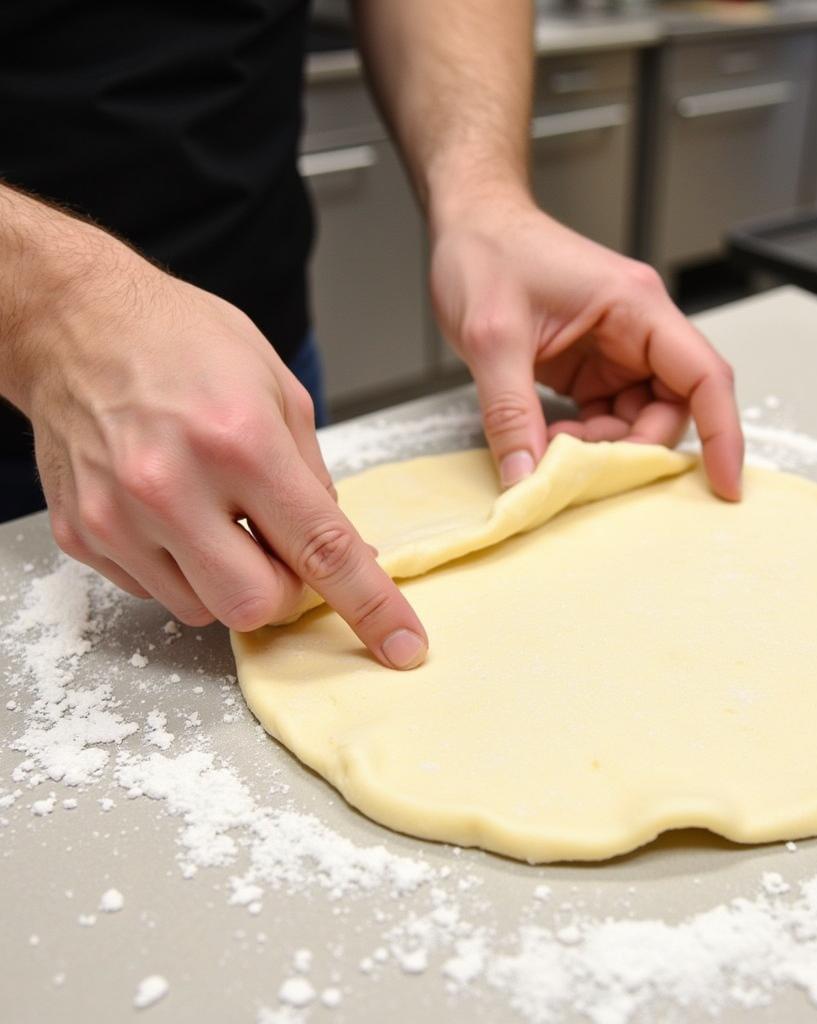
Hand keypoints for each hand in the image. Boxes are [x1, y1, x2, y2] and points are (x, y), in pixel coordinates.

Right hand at [15, 222, 426, 668]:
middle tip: (279, 546)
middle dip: (284, 591)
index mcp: (240, 441)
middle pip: (255, 605)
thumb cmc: (184, 341)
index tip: (401, 645)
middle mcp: (171, 486)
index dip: (370, 606)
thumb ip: (314, 478)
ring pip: (203, 609)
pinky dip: (181, 568)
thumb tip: (344, 551)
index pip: (321, 549)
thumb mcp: (279, 388)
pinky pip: (154, 590)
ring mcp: (118, 516)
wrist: (76, 322)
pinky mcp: (82, 534)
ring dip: (229, 579)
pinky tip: (174, 514)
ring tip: (217, 515)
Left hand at [430, 194, 743, 498]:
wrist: (467, 223)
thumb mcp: (490, 337)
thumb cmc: (486, 250)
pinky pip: (604, 419)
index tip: (724, 485)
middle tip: (582, 474)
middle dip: (632, 449)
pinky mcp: (589, 369)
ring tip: (548, 450)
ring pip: (636, 420)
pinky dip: (582, 441)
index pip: (704, 377)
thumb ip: (509, 413)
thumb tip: (525, 479)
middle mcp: (635, 330)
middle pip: (670, 409)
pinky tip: (545, 442)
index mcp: (635, 307)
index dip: (724, 434)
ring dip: (602, 449)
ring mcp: (613, 352)